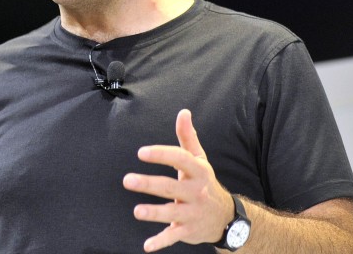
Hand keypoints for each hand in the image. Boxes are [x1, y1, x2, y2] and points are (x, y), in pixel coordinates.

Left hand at [122, 109, 233, 251]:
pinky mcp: (188, 230)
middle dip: (149, 184)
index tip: (141, 152)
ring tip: (136, 211)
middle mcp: (196, 192)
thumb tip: (183, 112)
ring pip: (172, 213)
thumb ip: (187, 137)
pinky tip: (146, 246)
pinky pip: (174, 236)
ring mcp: (192, 212)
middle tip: (127, 180)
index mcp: (198, 171)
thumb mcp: (199, 159)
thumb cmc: (204, 182)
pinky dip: (161, 242)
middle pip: (170, 187)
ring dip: (154, 213)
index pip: (179, 159)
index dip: (161, 155)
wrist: (226, 217)